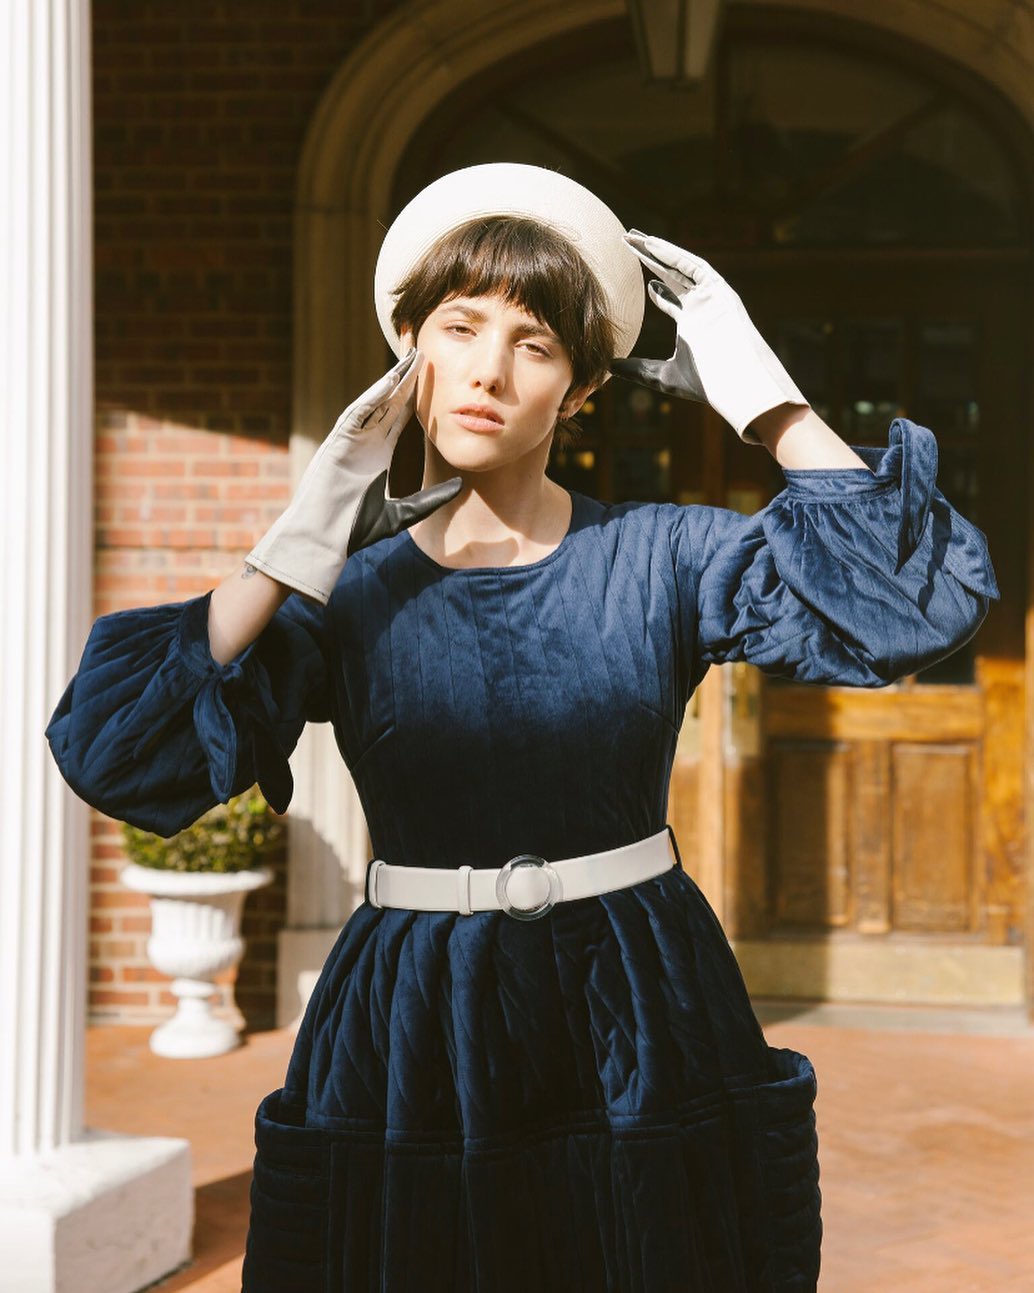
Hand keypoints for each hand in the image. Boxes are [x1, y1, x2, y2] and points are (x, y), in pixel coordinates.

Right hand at [245, 350, 461, 603]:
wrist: (323, 540)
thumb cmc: (356, 529)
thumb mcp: (404, 512)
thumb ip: (431, 499)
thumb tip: (460, 485)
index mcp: (378, 454)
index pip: (400, 418)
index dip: (416, 397)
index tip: (434, 379)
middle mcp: (365, 442)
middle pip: (388, 403)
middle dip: (405, 380)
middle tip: (423, 354)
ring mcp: (350, 441)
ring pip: (373, 403)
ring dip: (390, 382)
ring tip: (409, 360)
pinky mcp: (336, 444)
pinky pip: (356, 415)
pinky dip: (371, 399)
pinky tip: (388, 384)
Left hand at [610, 231, 808, 442]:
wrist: (736, 382)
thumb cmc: (704, 384)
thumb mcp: (661, 377)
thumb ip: (635, 370)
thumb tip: (607, 368)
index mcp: (692, 323)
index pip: (671, 298)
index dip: (655, 288)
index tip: (636, 277)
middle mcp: (701, 305)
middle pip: (672, 274)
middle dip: (650, 258)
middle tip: (628, 242)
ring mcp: (710, 296)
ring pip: (681, 266)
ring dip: (658, 251)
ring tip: (635, 237)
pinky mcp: (719, 290)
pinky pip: (693, 266)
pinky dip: (673, 255)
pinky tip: (652, 245)